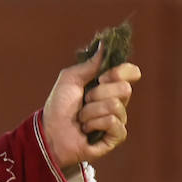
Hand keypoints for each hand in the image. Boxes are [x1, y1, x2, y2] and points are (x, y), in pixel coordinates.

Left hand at [41, 47, 141, 169]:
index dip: (120, 72)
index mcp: (109, 86)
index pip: (132, 73)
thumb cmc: (58, 106)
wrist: (49, 131)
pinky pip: (113, 123)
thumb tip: (105, 44)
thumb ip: (89, 64)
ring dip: (90, 111)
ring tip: (81, 118)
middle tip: (84, 101)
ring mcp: (118, 119)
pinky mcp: (116, 136)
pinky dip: (94, 124)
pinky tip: (86, 130)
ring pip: (115, 106)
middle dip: (97, 94)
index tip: (101, 77)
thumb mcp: (70, 79)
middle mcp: (117, 101)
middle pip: (125, 89)